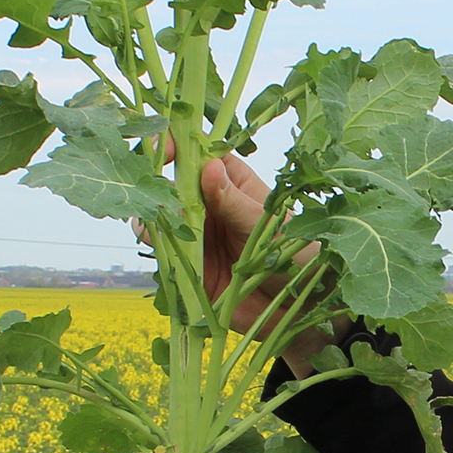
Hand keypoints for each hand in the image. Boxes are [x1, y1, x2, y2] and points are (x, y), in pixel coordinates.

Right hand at [157, 140, 336, 371]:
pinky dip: (156, 249)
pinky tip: (165, 251)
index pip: (200, 152)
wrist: (298, 306)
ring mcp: (197, 233)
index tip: (165, 153)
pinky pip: (163, 252)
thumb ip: (234, 202)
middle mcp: (210, 204)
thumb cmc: (297, 254)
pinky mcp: (189, 264)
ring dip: (154, 219)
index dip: (179, 146)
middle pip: (172, 184)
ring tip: (164, 229)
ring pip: (161, 218)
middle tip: (163, 200)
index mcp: (232, 181)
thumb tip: (208, 168)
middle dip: (159, 187)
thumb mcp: (265, 225)